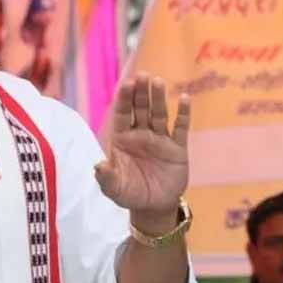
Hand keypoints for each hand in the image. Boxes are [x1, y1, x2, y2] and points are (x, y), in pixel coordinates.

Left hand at [95, 74, 189, 231]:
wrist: (153, 207)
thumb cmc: (130, 195)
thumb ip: (106, 178)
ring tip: (158, 82)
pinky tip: (184, 98)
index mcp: (123, 140)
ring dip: (159, 99)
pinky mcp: (177, 148)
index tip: (126, 84)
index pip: (122, 114)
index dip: (124, 99)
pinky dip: (183, 114)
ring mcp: (160, 140)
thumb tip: (98, 165)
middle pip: (141, 109)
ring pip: (159, 115)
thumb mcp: (114, 189)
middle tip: (143, 75)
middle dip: (141, 93)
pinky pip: (181, 128)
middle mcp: (141, 135)